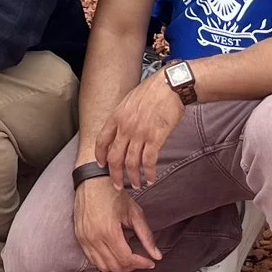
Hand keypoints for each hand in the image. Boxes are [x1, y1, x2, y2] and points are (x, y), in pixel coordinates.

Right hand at [73, 176, 161, 271]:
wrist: (92, 181)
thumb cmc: (112, 193)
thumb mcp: (134, 213)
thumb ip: (146, 236)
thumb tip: (157, 255)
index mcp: (109, 231)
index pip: (126, 259)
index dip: (140, 264)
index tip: (150, 262)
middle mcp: (94, 238)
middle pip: (114, 266)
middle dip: (131, 266)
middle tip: (141, 259)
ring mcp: (84, 239)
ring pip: (102, 266)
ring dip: (118, 266)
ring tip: (128, 258)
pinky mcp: (79, 238)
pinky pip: (92, 259)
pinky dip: (105, 262)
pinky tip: (114, 254)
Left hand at [96, 73, 184, 190]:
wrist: (170, 85)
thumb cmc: (152, 91)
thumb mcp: (129, 100)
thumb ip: (123, 117)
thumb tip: (120, 131)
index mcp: (117, 117)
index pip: (102, 140)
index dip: (100, 155)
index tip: (102, 165)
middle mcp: (125, 127)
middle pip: (115, 157)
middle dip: (115, 174)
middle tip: (118, 185)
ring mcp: (140, 133)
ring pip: (131, 163)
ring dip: (134, 177)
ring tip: (137, 185)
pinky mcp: (156, 138)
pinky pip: (149, 161)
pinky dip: (149, 173)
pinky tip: (151, 179)